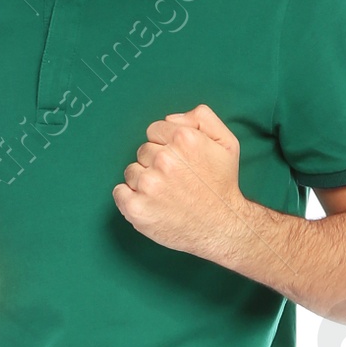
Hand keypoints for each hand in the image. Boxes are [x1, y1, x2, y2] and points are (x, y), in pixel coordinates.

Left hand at [113, 105, 245, 257]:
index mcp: (183, 138)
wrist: (222, 227)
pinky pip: (119, 192)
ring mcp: (148, 184)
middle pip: (143, 151)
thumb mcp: (226, 142)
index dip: (166, 145)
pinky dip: (129, 197)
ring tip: (166, 195)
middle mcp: (164, 159)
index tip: (178, 161)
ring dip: (144, 181)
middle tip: (175, 181)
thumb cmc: (223, 185)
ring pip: (131, 171)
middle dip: (155, 163)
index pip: (154, 131)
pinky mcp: (136, 207)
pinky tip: (149, 203)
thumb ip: (201, 118)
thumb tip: (170, 118)